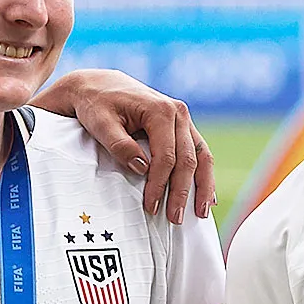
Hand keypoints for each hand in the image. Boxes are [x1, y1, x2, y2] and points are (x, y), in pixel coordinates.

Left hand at [32, 68, 214, 222]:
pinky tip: (207, 194)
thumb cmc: (96, 104)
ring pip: (201, 156)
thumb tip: (142, 168)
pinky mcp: (181, 126)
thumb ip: (120, 145)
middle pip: (187, 159)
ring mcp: (183, 118)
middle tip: (176, 219)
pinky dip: (204, 173)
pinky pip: (199, 151)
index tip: (151, 206)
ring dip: (203, 186)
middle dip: (182, 192)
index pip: (166, 156)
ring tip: (201, 213)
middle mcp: (178, 112)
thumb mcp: (100, 123)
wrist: (97, 85)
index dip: (160, 184)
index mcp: (160, 110)